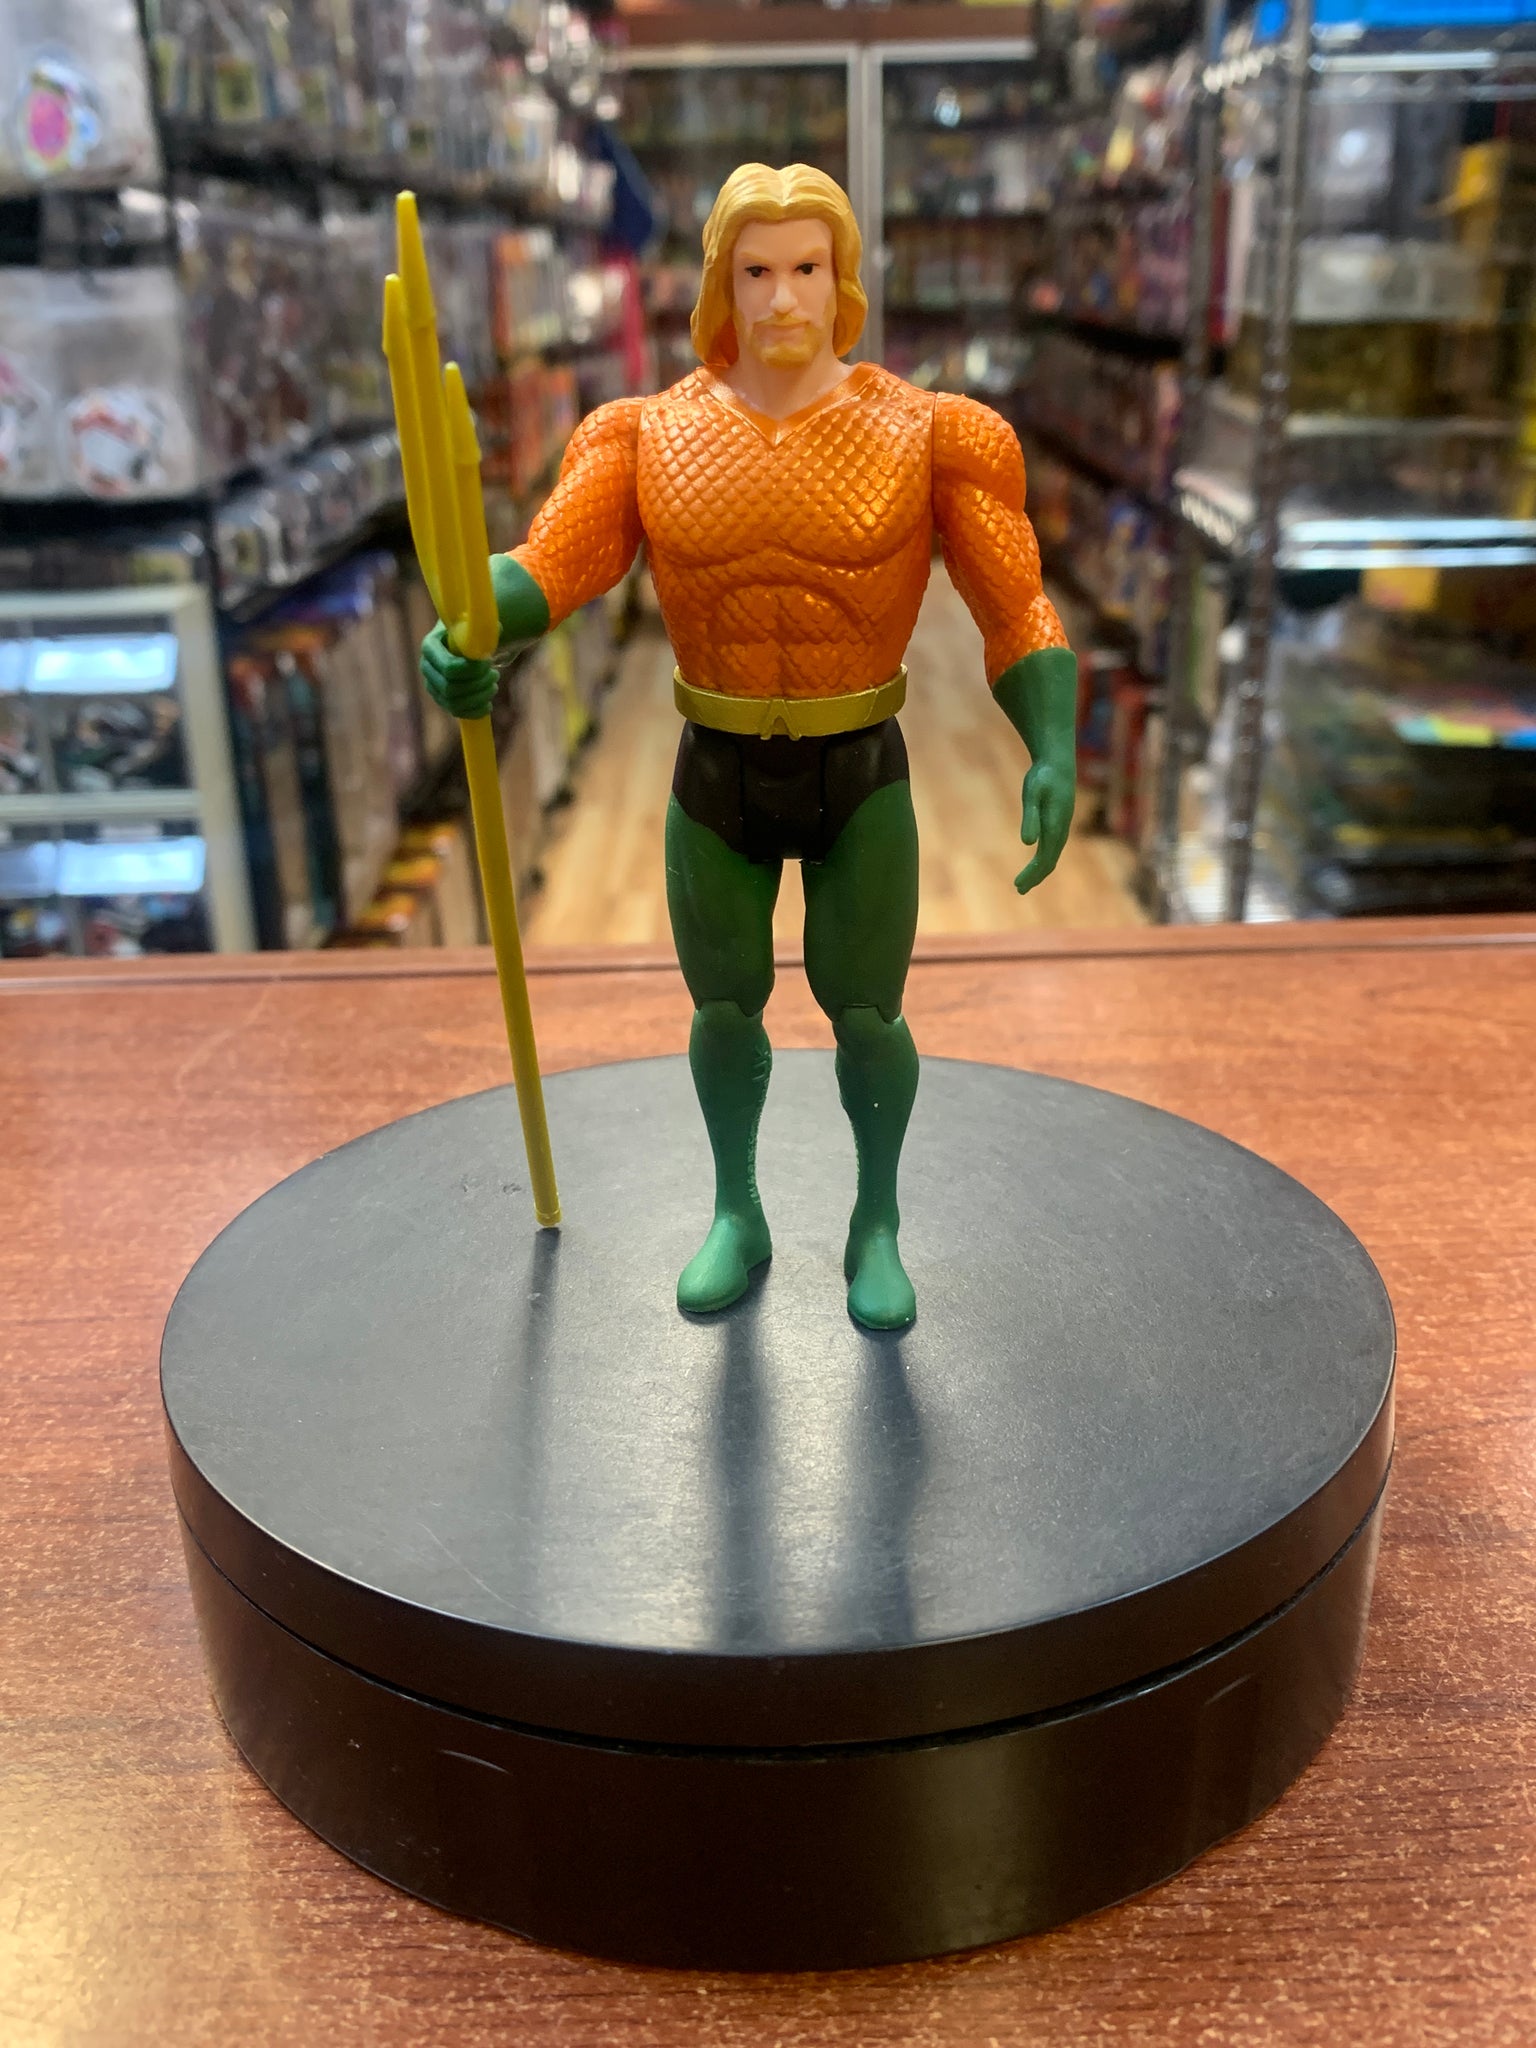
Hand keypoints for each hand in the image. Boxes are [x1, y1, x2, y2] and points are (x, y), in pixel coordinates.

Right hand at [420, 620, 497, 720]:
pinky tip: (488, 704)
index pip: (449, 668)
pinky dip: (474, 711)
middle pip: (450, 688)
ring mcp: (432, 685)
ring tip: (494, 685)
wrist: (464, 642)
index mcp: (430, 646)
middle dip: (477, 684)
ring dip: (479, 696)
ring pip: (453, 703)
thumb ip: (482, 627)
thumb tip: (498, 629)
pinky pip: (456, 712)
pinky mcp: (442, 699)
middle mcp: (427, 668)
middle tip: (495, 674)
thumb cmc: (469, 631)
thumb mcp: (474, 625)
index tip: (488, 662)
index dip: (471, 670)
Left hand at [1015, 755, 1073, 895]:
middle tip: (1019, 889)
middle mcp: (1061, 830)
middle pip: (1050, 861)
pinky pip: (1052, 846)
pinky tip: (1035, 862)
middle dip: (1035, 877)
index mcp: (1056, 827)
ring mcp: (1061, 826)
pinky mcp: (1058, 821)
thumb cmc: (1043, 776)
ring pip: (1052, 855)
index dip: (1033, 874)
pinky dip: (1043, 858)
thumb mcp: (1032, 794)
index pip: (1046, 859)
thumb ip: (1030, 817)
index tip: (1018, 885)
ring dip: (1039, 870)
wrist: (1057, 760)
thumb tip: (1028, 843)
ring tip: (1024, 882)